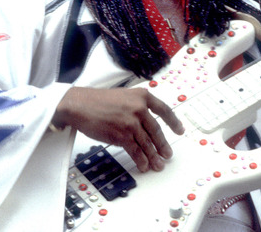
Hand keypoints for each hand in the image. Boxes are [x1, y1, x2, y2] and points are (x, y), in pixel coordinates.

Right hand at [53, 87, 184, 171]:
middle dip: (163, 145)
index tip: (180, 130)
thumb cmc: (98, 100)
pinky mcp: (122, 135)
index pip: (164, 110)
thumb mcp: (124, 96)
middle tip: (167, 154)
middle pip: (156, 130)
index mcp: (142, 96)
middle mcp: (139, 108)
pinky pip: (135, 150)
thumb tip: (147, 121)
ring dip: (153, 156)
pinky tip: (144, 165)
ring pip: (147, 143)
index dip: (174, 122)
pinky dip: (141, 159)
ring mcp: (131, 122)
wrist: (80, 104)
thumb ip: (137, 105)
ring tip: (158, 164)